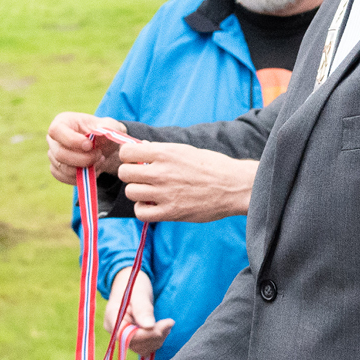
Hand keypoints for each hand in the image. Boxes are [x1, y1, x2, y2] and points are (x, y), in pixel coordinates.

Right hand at [47, 112, 127, 184]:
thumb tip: (100, 129)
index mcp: (62, 121)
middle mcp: (53, 138)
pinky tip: (92, 170)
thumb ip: (108, 126)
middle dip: (83, 159)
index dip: (72, 140)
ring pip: (63, 168)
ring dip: (84, 169)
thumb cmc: (104, 132)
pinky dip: (81, 177)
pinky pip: (64, 177)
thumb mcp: (110, 125)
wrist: (104, 147)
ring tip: (99, 161)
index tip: (89, 145)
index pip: (56, 130)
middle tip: (99, 155)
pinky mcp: (57, 169)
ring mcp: (53, 155)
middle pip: (60, 153)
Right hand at [104, 268, 172, 355]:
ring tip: (168, 324)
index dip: (146, 334)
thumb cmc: (133, 284)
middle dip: (154, 336)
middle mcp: (115, 330)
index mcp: (112, 318)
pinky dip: (156, 340)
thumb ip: (142, 309)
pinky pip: (144, 346)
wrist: (130, 282)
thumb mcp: (139, 293)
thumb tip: (149, 326)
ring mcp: (123, 336)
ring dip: (157, 339)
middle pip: (135, 344)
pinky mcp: (132, 338)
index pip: (126, 336)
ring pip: (141, 348)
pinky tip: (164, 329)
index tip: (164, 325)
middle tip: (169, 322)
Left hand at [116, 141, 257, 222]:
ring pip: (130, 192)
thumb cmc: (212, 165)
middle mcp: (161, 172)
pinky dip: (143, 209)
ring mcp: (165, 193)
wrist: (235, 186)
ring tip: (149, 191)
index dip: (128, 156)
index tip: (136, 160)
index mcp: (165, 153)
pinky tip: (153, 204)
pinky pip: (141, 213)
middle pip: (125, 173)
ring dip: (137, 192)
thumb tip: (140, 147)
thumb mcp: (185, 150)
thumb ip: (161, 150)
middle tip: (143, 177)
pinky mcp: (171, 212)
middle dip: (131, 174)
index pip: (126, 152)